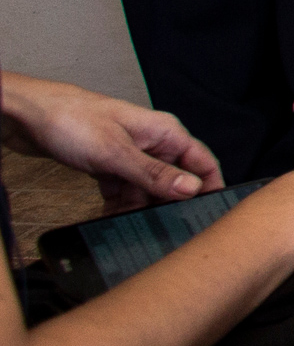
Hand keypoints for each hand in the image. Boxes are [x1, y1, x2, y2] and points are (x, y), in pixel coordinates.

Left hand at [1, 73, 223, 212]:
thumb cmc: (72, 120)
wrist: (29, 117)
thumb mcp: (116, 153)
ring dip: (138, 209)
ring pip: (146, 190)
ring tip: (130, 228)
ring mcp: (129, 156)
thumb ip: (155, 173)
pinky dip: (117, 208)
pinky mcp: (108, 166)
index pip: (201, 161)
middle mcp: (151, 144)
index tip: (211, 212)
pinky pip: (122, 192)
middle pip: (173, 180)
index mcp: (164, 132)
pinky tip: (111, 220)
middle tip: (163, 228)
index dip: (211, 186)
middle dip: (168, 205)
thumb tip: (190, 189)